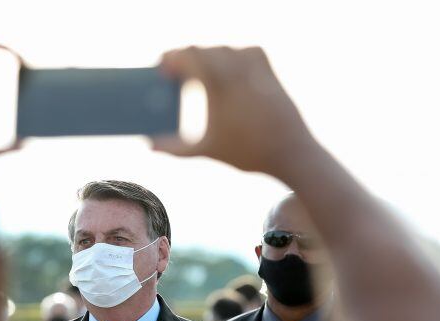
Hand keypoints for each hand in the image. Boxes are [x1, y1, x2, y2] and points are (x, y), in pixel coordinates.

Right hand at [152, 46, 319, 174]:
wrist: (289, 151)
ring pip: (223, 49)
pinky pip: (245, 51)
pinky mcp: (268, 70)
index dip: (170, 59)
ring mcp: (254, 67)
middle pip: (202, 50)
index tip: (161, 70)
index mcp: (219, 84)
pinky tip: (224, 69)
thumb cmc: (246, 151)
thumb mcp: (206, 150)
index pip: (188, 55)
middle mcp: (237, 69)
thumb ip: (175, 148)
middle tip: (173, 74)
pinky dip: (231, 56)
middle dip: (185, 60)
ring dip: (207, 58)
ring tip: (196, 75)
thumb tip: (150, 145)